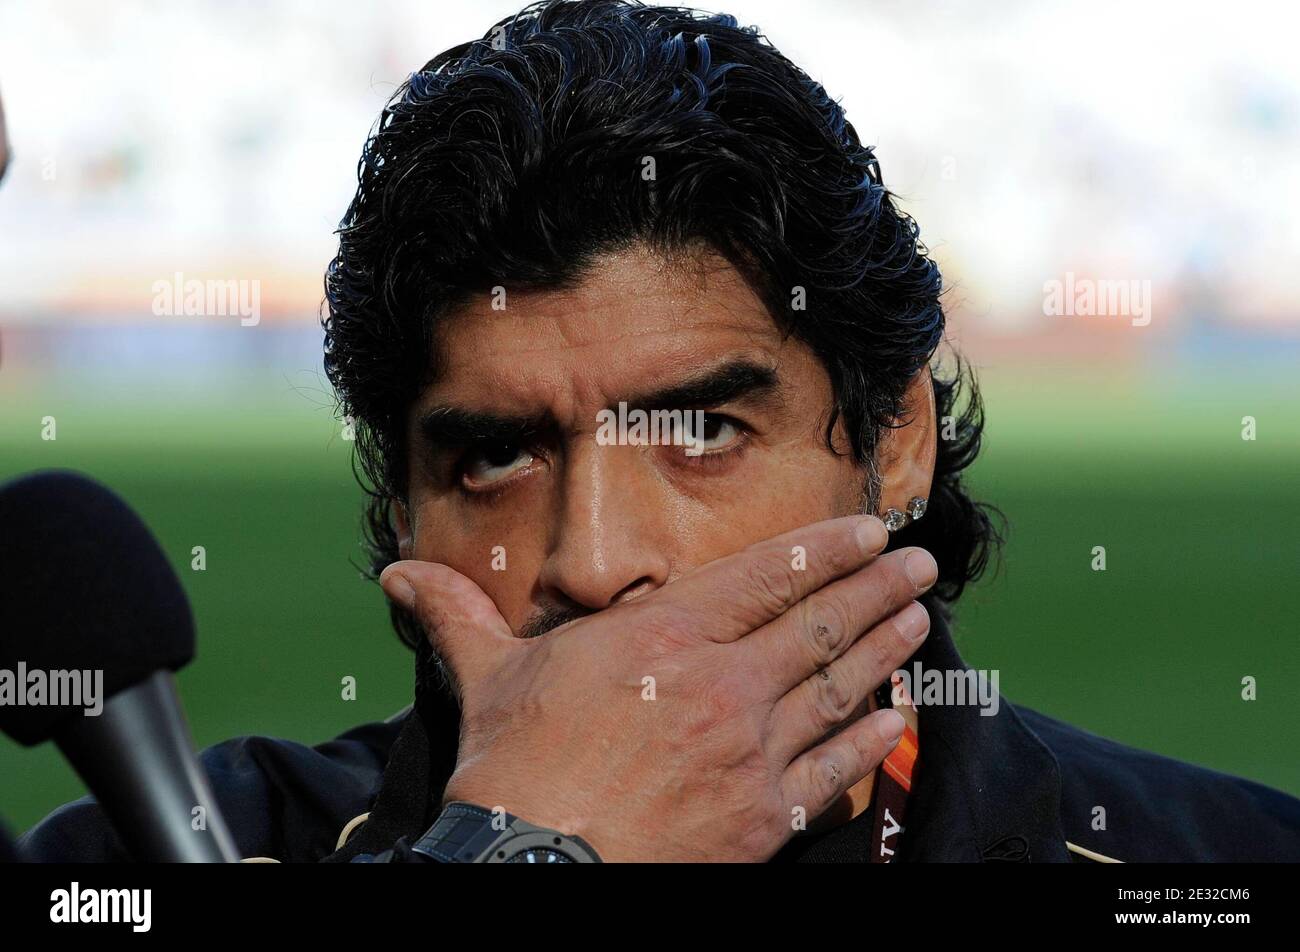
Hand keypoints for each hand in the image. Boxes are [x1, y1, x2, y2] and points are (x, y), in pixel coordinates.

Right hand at [380, 515, 935, 861]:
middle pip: (821, 621)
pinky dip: (870, 734)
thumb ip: (459, 616)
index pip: (768, 575)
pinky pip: (834, 765)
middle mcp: (721, 683)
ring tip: (921, 618)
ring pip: (839, 684)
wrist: (534, 867)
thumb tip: (396, 575)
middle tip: (921, 563)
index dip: (828, 548)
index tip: (871, 529)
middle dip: (879, 585)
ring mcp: (749, 750)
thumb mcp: (488, 679)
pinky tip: (894, 713)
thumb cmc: (513, 769)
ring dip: (888, 646)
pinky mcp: (763, 816)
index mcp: (663, 635)